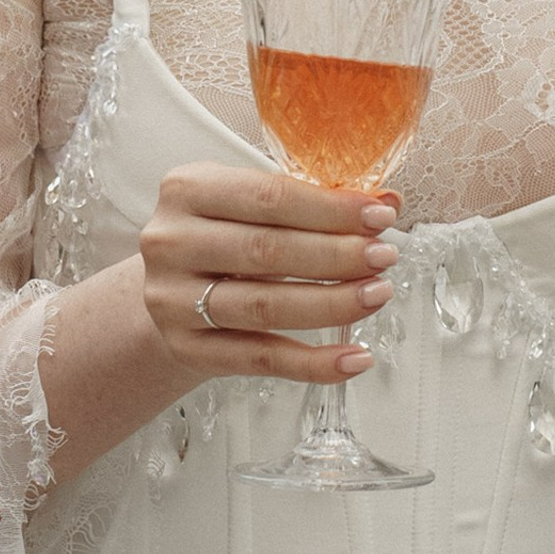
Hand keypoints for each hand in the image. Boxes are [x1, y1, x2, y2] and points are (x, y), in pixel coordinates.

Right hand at [139, 162, 401, 384]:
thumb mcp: (251, 205)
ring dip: (332, 303)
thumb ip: (315, 201)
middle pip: (267, 251)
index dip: (331, 208)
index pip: (269, 196)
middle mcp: (171, 242)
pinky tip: (354, 357)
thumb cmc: (221, 238)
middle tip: (385, 257)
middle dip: (337, 255)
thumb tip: (387, 201)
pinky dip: (313, 363)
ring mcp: (172, 300)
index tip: (380, 216)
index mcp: (188, 190)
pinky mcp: (186, 349)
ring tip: (377, 295)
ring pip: (264, 306)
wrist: (167, 294)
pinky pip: (259, 359)